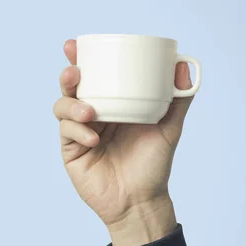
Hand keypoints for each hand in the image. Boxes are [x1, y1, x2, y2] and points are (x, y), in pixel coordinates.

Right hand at [54, 40, 194, 245]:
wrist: (140, 200)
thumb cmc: (152, 165)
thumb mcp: (168, 128)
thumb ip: (177, 100)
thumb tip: (184, 66)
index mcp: (111, 104)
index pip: (92, 76)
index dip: (79, 59)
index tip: (75, 45)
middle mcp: (92, 115)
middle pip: (71, 87)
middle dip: (68, 75)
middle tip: (75, 71)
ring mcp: (78, 132)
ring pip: (62, 107)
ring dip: (71, 105)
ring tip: (89, 112)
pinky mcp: (70, 151)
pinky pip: (65, 133)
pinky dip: (76, 131)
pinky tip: (92, 138)